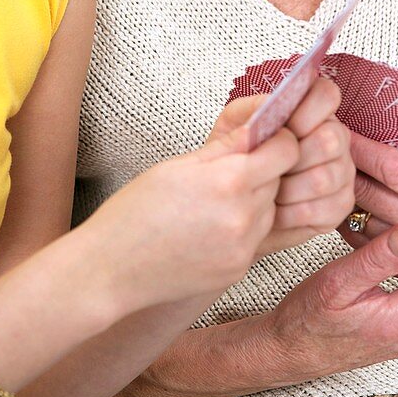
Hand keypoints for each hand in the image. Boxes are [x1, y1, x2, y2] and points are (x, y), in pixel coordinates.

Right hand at [85, 120, 300, 310]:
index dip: (279, 140)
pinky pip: (255, 237)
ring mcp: (243, 248)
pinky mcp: (238, 269)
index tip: (268, 137)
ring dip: (254, 200)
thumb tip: (260, 127)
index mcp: (228, 181)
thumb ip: (226, 147)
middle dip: (262, 171)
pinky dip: (242, 227)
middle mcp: (243, 216)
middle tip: (228, 170)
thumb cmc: (135, 211)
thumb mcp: (178, 165)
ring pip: (269, 210)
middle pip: (277, 181)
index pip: (285, 152)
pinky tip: (209, 226)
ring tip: (213, 201)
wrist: (111, 269)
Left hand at [211, 79, 354, 255]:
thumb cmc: (238, 158)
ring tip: (267, 191)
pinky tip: (276, 211)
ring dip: (288, 189)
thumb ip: (252, 110)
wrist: (235, 201)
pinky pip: (325, 208)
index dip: (308, 109)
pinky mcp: (341, 203)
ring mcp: (342, 170)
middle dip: (293, 157)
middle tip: (269, 166)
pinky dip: (293, 213)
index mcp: (311, 111)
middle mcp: (334, 137)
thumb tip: (270, 107)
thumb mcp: (234, 127)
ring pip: (325, 177)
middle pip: (330, 139)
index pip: (326, 94)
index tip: (286, 125)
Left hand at [339, 131, 397, 281]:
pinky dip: (344, 214)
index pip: (392, 169)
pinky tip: (340, 195)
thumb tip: (373, 121)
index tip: (341, 130)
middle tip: (324, 144)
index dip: (360, 148)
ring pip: (358, 217)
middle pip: (369, 193)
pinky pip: (356, 238)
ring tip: (327, 167)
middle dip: (342, 165)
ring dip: (339, 190)